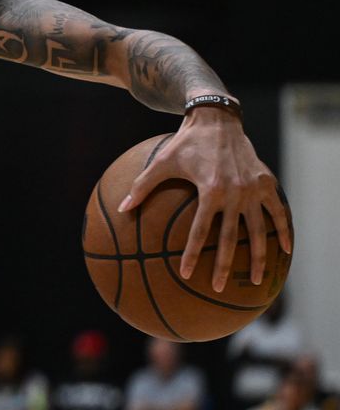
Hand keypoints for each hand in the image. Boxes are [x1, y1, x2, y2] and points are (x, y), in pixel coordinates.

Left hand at [121, 107, 291, 291]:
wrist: (217, 120)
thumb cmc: (185, 143)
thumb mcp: (161, 162)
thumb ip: (142, 186)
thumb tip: (122, 209)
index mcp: (209, 190)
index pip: (200, 231)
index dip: (193, 254)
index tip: (188, 274)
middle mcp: (235, 192)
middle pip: (231, 238)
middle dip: (225, 266)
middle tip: (219, 288)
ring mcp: (253, 189)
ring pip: (259, 231)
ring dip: (259, 257)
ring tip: (257, 280)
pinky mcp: (266, 184)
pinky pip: (279, 212)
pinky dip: (284, 231)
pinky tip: (286, 250)